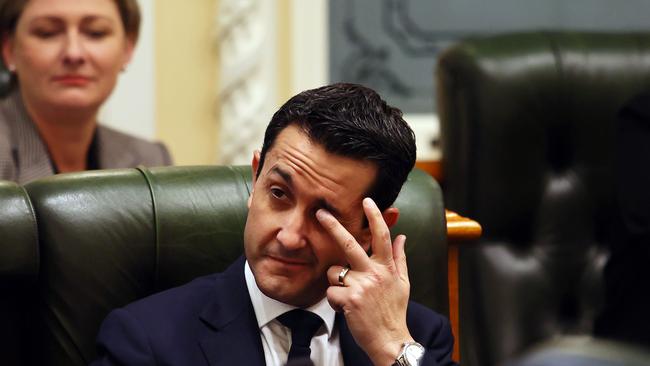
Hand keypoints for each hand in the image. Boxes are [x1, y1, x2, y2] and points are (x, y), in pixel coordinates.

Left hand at [316, 197, 412, 365]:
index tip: (367, 201)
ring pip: (334, 271)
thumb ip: (400, 258)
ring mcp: (361, 286)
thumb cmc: (394, 311)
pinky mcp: (349, 300)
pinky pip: (330, 291)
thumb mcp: (403, 283)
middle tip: (320, 213)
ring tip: (348, 295)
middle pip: (349, 244)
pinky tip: (346, 308)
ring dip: (336, 282)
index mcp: (387, 267)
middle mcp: (374, 273)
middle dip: (333, 226)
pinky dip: (334, 300)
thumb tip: (402, 237)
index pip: (382, 236)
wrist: (390, 340)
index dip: (375, 216)